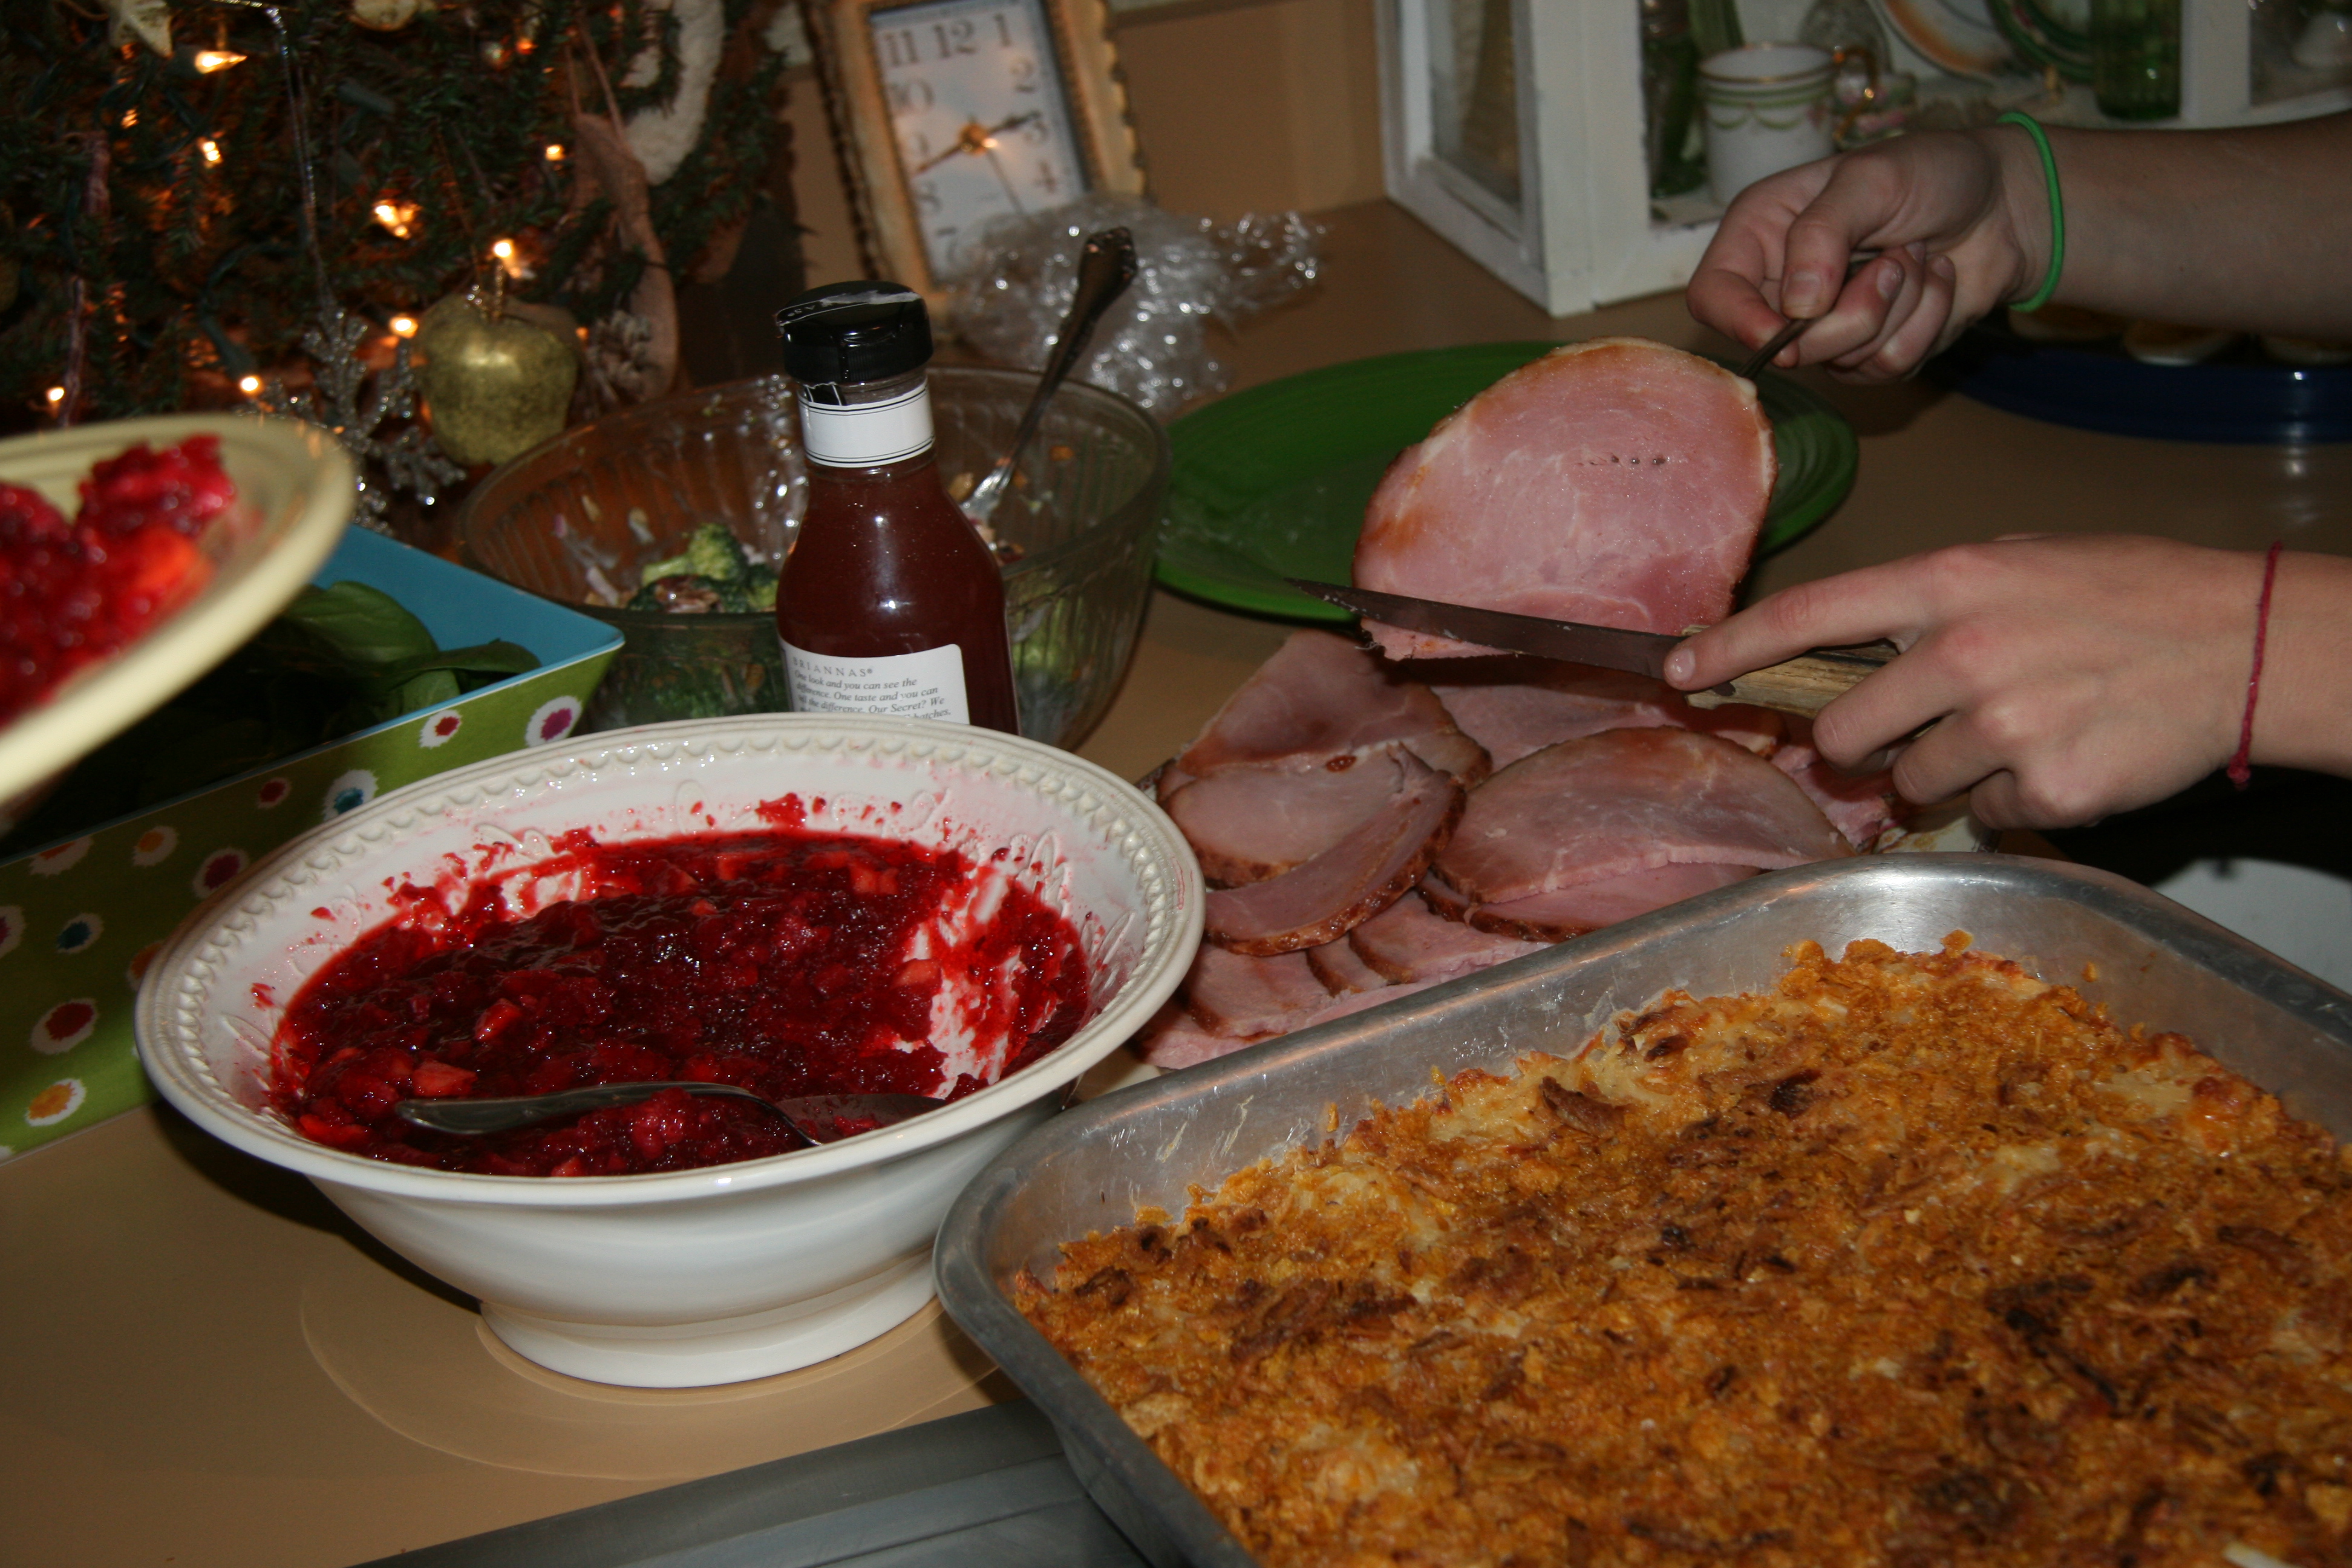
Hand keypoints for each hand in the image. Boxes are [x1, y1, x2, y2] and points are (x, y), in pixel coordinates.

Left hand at [1663, 537, 2269, 828]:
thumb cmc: (2123, 596)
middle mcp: (1962, 654)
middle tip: (1917, 727)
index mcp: (1947, 585)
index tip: (1678, 674)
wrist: (2244, 643)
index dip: (1730, 650)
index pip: (1806, 617)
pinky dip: (2012, 794)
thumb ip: (1924, 610)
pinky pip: (1983, 811)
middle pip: (1840, 733)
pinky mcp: (2044, 788)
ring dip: (1944, 771)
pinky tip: (2064, 751)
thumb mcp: (2013, 568)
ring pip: (1910, 783)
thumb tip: (1846, 663)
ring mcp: (2002, 726)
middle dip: (1861, 745)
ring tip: (2018, 728)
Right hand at [1686, 128, 2049, 382]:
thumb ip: (1822, 234)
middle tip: (1894, 257)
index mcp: (1762, 232)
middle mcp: (1784, 285)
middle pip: (1784, 343)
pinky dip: (1926, 323)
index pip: (1714, 295)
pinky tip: (1936, 281)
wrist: (2006, 202)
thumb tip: (1796, 306)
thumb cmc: (1933, 172)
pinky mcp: (1871, 352)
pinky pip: (1886, 367)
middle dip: (1855, 308)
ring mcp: (1827, 325)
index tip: (1787, 330)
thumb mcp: (1872, 178)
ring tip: (1917, 258)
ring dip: (1900, 307)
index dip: (1740, 321)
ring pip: (1842, 359)